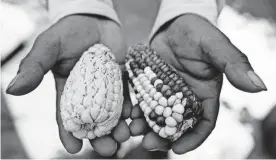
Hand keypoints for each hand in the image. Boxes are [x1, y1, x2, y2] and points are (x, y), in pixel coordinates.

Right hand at [6, 15, 131, 156]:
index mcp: (68, 91)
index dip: (69, 133)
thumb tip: (13, 90)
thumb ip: (34, 67)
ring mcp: (107, 88)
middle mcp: (88, 94)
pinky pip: (128, 96)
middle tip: (109, 149)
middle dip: (100, 137)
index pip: (67, 117)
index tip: (74, 148)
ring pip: (112, 113)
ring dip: (118, 127)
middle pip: (94, 121)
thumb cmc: (69, 32)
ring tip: (123, 137)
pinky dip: (131, 107)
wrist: (94, 19)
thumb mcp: (49, 47)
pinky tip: (133, 115)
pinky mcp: (123, 79)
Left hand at [129, 14, 266, 153]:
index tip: (178, 149)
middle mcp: (185, 97)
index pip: (203, 122)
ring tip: (133, 130)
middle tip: (148, 143)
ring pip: (157, 116)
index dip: (192, 138)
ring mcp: (166, 92)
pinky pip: (142, 102)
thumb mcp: (214, 46)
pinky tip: (128, 112)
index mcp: (205, 93)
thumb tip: (259, 86)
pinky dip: (136, 110)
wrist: (174, 23)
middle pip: (176, 124)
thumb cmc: (197, 32)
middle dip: (163, 136)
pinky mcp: (150, 85)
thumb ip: (234, 64)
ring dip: (146, 126)